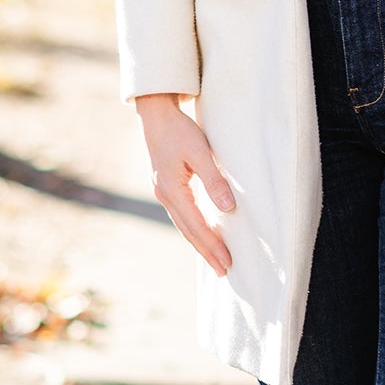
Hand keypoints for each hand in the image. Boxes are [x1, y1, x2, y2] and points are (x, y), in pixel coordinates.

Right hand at [134, 94, 234, 275]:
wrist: (155, 114)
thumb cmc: (179, 130)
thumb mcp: (200, 152)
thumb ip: (214, 180)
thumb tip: (229, 208)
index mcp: (172, 190)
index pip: (197, 226)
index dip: (213, 245)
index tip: (227, 262)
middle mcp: (165, 195)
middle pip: (188, 231)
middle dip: (206, 251)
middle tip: (223, 270)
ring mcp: (163, 191)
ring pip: (183, 224)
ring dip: (199, 242)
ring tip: (214, 258)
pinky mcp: (166, 185)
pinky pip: (181, 214)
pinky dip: (192, 227)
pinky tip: (201, 231)